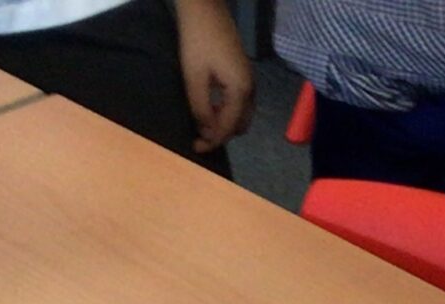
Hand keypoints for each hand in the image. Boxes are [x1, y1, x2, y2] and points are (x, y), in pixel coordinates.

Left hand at [174, 0, 253, 153]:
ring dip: (225, 123)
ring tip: (203, 124)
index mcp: (241, 91)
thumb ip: (201, 108)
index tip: (195, 148)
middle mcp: (250, 88)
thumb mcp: (194, 77)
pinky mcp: (243, 72)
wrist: (206, 10)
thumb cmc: (198, 41)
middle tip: (199, 137)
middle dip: (221, 135)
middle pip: (240, 125)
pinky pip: (240, 102)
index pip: (229, 127)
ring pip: (241, 114)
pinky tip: (211, 107)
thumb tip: (206, 131)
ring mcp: (249, 80)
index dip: (212, 140)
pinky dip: (227, 111)